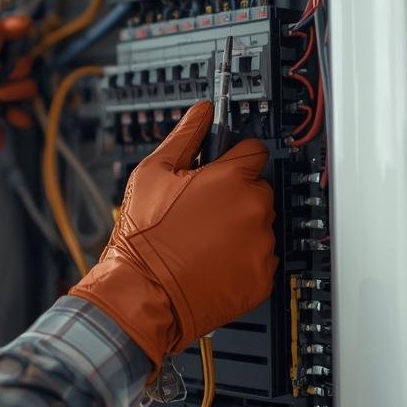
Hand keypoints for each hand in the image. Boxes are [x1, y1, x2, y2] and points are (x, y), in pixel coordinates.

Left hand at [0, 17, 32, 198]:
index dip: (4, 30)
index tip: (26, 27)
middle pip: (3, 58)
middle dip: (13, 65)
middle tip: (10, 74)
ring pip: (11, 84)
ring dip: (16, 88)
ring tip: (2, 98)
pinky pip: (9, 110)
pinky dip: (16, 113)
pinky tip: (17, 118)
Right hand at [69, 102, 276, 362]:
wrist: (143, 294)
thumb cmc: (144, 238)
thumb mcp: (151, 174)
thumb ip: (185, 137)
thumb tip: (201, 113)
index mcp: (232, 179)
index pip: (254, 150)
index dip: (233, 157)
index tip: (221, 167)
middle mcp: (254, 210)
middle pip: (257, 189)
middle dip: (234, 195)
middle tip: (201, 211)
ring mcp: (262, 245)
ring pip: (258, 224)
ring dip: (239, 228)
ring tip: (203, 240)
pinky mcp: (263, 277)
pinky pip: (260, 258)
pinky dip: (242, 258)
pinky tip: (212, 261)